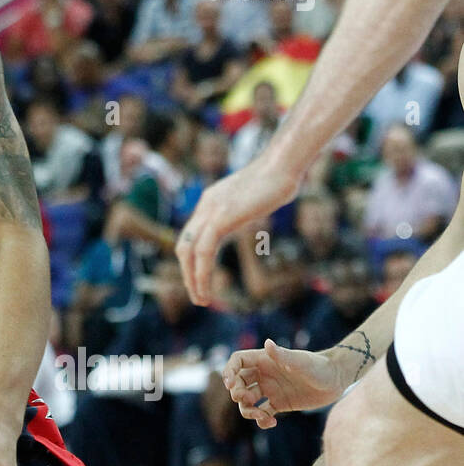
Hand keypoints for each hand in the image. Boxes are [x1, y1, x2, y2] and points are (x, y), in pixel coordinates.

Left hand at [176, 155, 301, 304]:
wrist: (282, 166)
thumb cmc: (278, 180)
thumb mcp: (253, 197)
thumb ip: (244, 207)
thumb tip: (249, 212)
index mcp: (211, 201)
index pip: (191, 235)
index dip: (192, 259)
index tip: (199, 279)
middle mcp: (206, 205)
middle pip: (184, 244)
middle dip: (187, 273)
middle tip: (197, 295)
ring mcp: (211, 210)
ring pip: (189, 251)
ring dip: (192, 278)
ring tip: (201, 299)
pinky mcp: (221, 217)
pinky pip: (203, 251)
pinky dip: (201, 273)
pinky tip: (206, 289)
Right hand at [221, 339, 343, 428]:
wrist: (337, 379)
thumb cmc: (320, 366)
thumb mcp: (301, 362)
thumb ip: (283, 355)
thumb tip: (267, 343)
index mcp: (265, 360)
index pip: (238, 362)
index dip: (228, 371)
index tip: (229, 384)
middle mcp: (264, 374)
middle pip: (238, 382)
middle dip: (236, 392)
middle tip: (245, 399)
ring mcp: (271, 389)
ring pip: (247, 400)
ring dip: (247, 410)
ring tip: (261, 416)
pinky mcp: (279, 403)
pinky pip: (262, 412)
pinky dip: (261, 420)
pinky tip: (271, 423)